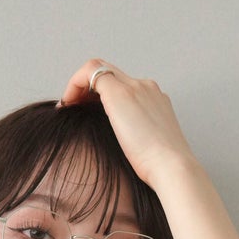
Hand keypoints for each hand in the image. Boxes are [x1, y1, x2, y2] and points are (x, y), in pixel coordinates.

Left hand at [56, 60, 197, 187]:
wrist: (171, 167)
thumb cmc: (161, 168)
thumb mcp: (151, 148)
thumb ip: (138, 138)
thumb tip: (123, 147)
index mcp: (155, 100)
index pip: (124, 85)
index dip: (102, 94)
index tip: (88, 112)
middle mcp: (146, 87)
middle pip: (111, 73)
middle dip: (88, 87)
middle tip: (72, 107)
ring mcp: (135, 86)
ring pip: (101, 69)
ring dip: (80, 85)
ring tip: (68, 106)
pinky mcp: (120, 93)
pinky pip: (91, 72)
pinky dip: (74, 84)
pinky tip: (67, 105)